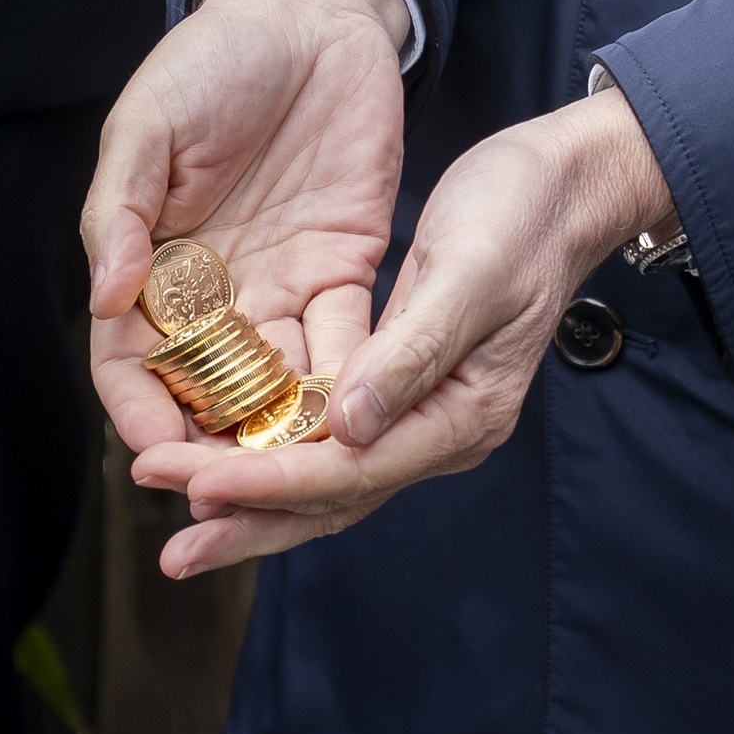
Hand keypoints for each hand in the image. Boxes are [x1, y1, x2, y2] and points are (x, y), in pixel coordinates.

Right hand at [84, 0, 410, 462]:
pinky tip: (362, 416)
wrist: (312, 14)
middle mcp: (216, 286)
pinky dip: (350, 379)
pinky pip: (347, 338)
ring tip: (307, 474)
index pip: (133, 361)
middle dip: (219, 445)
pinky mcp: (349, 264)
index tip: (157, 454)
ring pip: (280, 379)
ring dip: (289, 428)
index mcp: (151, 261)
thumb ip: (121, 209)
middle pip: (208, 389)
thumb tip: (110, 294)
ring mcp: (284, 280)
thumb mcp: (148, 123)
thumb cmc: (214, 59)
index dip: (142, 410)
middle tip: (238, 496)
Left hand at [124, 86, 671, 576]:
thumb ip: (413, 352)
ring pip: (323, 474)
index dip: (270, 481)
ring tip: (177, 514)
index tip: (194, 484)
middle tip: (171, 549)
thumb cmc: (523, 215)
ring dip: (250, 494)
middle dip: (248, 519)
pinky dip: (270, 444)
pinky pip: (325, 431)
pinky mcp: (395, 380)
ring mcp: (418, 411)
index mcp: (463, 415)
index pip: (354, 470)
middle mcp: (438, 429)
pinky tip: (218, 447)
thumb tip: (349, 427)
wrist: (563, 185)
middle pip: (333, 497)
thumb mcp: (470, 274)